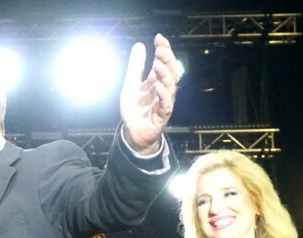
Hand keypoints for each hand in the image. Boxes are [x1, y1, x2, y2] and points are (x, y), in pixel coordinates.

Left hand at [119, 33, 184, 155]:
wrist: (133, 133)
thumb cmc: (135, 110)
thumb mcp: (131, 84)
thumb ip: (135, 67)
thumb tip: (139, 44)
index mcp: (157, 81)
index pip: (165, 62)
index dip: (164, 49)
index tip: (158, 38)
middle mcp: (163, 90)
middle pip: (171, 71)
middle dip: (167, 59)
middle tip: (160, 49)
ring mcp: (164, 103)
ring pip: (170, 86)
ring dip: (164, 74)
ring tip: (157, 64)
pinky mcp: (162, 116)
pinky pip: (166, 104)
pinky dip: (163, 94)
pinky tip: (158, 86)